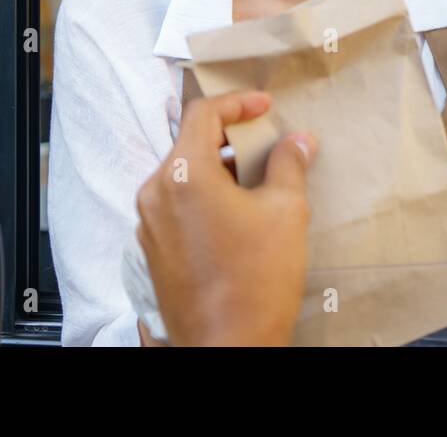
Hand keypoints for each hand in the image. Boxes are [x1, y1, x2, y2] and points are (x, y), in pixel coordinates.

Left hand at [135, 90, 315, 345]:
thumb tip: (298, 140)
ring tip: (259, 184)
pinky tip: (238, 215)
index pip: (202, 113)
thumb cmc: (257, 278)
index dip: (237, 102)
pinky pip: (176, 205)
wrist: (229, 345)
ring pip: (183, 176)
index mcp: (182, 174)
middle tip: (269, 147)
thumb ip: (288, 164)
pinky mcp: (153, 250)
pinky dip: (205, 196)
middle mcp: (155, 193)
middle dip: (231, 140)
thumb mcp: (286, 210)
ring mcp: (149, 224)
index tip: (265, 107)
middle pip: (191, 144)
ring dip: (220, 169)